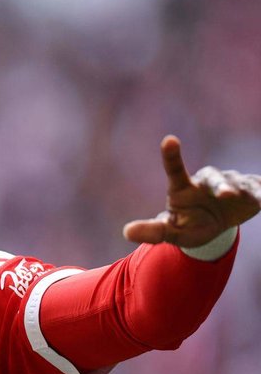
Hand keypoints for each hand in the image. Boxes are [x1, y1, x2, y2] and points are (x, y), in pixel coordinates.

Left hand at [123, 135, 260, 247]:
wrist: (214, 228)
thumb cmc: (188, 226)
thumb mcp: (171, 232)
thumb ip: (153, 231)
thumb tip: (126, 231)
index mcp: (183, 189)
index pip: (175, 170)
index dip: (172, 156)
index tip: (170, 140)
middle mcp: (205, 182)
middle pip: (212, 177)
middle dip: (219, 184)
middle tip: (224, 194)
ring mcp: (230, 184)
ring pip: (236, 181)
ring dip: (240, 188)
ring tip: (239, 197)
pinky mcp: (250, 192)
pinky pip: (257, 188)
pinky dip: (260, 191)